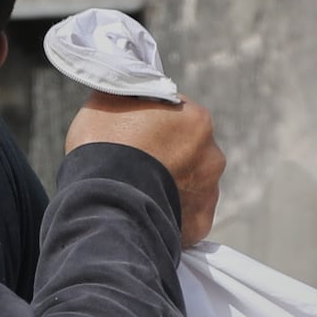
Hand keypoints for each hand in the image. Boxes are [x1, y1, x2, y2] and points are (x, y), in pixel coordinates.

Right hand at [69, 95, 224, 245]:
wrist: (103, 207)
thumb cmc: (103, 149)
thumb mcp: (105, 103)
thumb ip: (127, 94)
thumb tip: (129, 91)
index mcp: (196, 121)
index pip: (178, 114)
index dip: (155, 123)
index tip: (136, 135)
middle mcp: (212, 156)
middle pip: (190, 152)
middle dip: (169, 157)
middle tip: (138, 167)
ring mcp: (209, 194)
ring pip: (192, 186)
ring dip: (173, 188)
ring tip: (141, 194)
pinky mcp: (199, 226)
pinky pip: (186, 217)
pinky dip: (171, 216)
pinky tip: (147, 214)